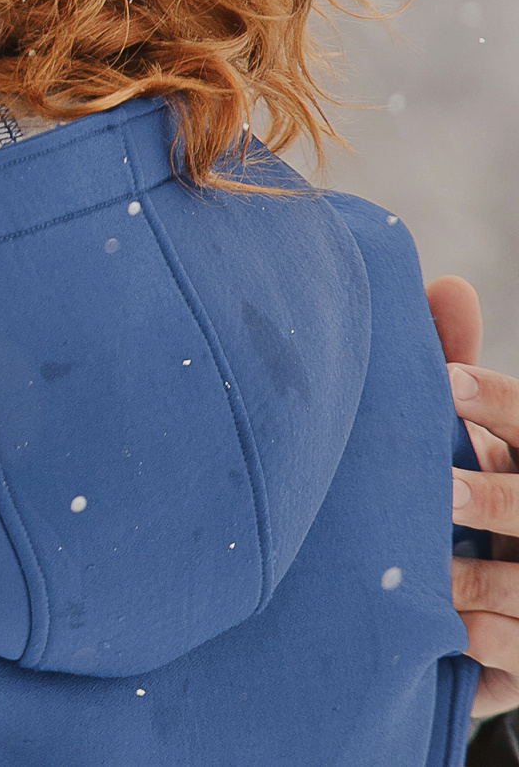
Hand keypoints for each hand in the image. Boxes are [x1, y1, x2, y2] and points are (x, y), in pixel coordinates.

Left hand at [429, 275, 518, 717]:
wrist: (505, 604)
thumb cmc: (480, 489)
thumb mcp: (474, 437)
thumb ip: (453, 365)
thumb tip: (446, 282)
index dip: (496, 403)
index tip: (447, 386)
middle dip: (495, 499)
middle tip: (440, 491)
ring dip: (479, 581)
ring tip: (427, 574)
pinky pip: (515, 654)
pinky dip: (483, 647)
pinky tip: (445, 637)